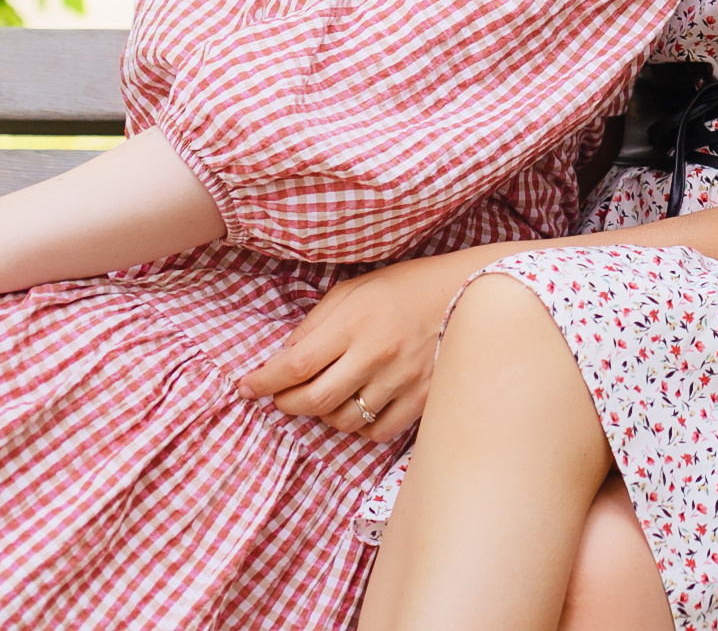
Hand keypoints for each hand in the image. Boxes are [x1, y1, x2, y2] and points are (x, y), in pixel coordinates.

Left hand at [238, 249, 495, 444]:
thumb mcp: (355, 290)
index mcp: (355, 322)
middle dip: (286, 404)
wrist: (471, 292)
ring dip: (323, 415)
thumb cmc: (407, 287)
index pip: (295, 363)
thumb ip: (316, 323)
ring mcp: (402, 379)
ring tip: (324, 399)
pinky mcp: (423, 398)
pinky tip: (359, 408)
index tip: (246, 387)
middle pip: (314, 400)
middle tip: (279, 398)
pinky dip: (360, 426)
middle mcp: (377, 354)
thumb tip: (283, 357)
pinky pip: (378, 431)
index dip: (263, 381)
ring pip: (344, 421)